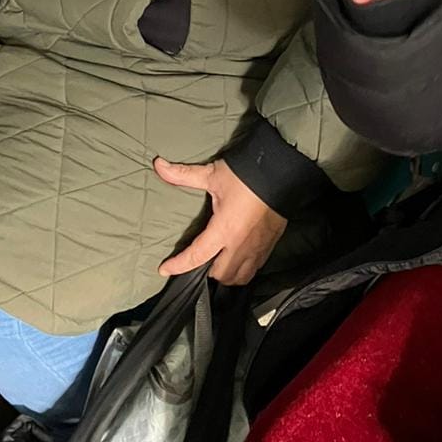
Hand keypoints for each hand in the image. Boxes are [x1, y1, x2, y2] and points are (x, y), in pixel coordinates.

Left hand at [154, 157, 285, 285]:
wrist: (282, 172)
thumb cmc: (247, 175)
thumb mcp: (212, 175)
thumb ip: (183, 174)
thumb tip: (159, 165)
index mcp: (224, 230)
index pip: (196, 256)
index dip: (178, 265)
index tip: (164, 269)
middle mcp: (240, 245)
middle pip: (219, 274)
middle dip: (205, 272)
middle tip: (197, 261)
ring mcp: (257, 248)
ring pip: (239, 277)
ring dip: (226, 274)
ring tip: (217, 263)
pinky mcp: (270, 245)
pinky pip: (254, 269)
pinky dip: (243, 270)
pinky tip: (238, 259)